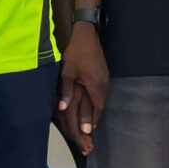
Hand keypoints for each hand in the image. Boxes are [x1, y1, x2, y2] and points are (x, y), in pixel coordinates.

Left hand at [57, 22, 107, 152]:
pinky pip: (103, 93)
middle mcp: (103, 84)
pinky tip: (92, 104)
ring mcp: (105, 79)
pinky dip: (98, 101)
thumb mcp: (67, 73)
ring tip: (90, 121)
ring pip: (103, 100)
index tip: (88, 131)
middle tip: (90, 131)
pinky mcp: (104, 75)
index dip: (92, 121)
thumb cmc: (76, 53)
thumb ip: (66, 92)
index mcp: (95, 86)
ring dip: (97, 110)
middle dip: (95, 119)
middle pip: (102, 106)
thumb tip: (62, 108)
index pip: (97, 108)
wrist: (87, 36)